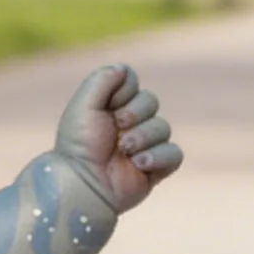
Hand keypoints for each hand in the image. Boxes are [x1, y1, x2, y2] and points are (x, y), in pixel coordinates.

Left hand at [54, 64, 179, 213]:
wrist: (82, 184)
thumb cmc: (78, 146)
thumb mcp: (84, 105)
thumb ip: (102, 80)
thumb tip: (124, 69)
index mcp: (112, 107)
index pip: (133, 83)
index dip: (123, 93)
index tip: (107, 108)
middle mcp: (130, 124)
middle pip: (151, 101)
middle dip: (134, 115)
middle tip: (116, 130)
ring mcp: (145, 146)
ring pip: (163, 127)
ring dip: (142, 138)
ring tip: (124, 152)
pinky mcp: (156, 168)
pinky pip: (174, 154)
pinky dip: (159, 157)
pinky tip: (139, 165)